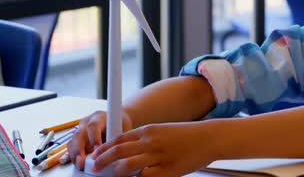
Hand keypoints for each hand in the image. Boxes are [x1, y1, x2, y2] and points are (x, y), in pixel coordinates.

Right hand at [67, 110, 132, 169]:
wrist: (116, 120)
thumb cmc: (120, 124)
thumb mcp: (122, 128)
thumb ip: (116, 139)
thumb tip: (114, 153)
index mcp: (99, 117)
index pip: (93, 126)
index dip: (94, 138)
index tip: (97, 149)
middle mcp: (87, 122)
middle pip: (79, 134)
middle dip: (79, 149)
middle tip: (82, 162)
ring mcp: (81, 129)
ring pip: (73, 141)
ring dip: (74, 154)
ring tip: (79, 165)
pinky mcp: (77, 138)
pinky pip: (71, 147)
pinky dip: (73, 156)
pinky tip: (78, 163)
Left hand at [91, 121, 217, 176]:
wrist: (208, 138)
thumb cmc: (188, 135)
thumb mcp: (163, 131)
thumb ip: (146, 139)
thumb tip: (128, 148)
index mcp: (148, 131)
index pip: (118, 139)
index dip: (104, 148)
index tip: (96, 155)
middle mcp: (150, 142)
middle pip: (118, 152)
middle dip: (102, 160)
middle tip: (94, 167)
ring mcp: (157, 157)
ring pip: (127, 166)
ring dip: (116, 172)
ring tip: (111, 175)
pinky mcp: (167, 170)